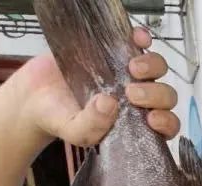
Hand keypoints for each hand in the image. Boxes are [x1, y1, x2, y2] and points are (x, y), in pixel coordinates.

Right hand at [16, 27, 179, 146]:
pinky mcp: (115, 51)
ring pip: (157, 68)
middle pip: (165, 95)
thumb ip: (91, 126)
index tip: (152, 119)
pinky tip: (138, 39)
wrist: (34, 94)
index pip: (166, 125)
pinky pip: (138, 42)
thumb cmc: (59, 117)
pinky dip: (142, 39)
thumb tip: (109, 105)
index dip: (167, 122)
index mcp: (137, 123)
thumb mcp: (74, 131)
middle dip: (156, 95)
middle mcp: (139, 99)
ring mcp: (128, 74)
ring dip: (152, 66)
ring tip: (132, 68)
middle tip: (131, 94)